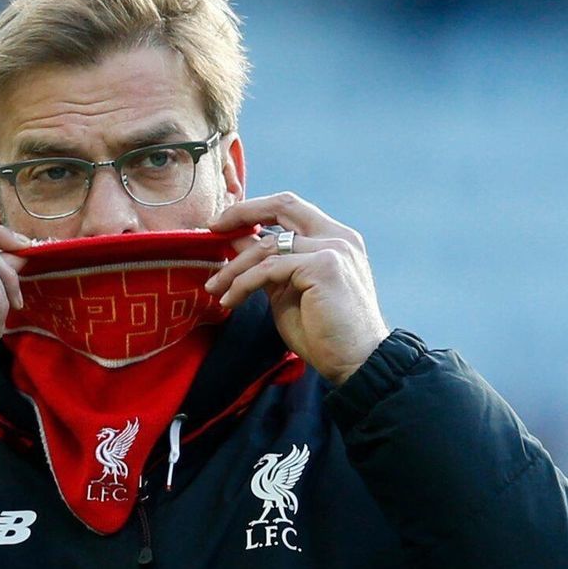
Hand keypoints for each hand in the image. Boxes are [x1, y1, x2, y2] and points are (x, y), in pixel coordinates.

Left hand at [205, 193, 389, 384]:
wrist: (355, 363)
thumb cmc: (323, 332)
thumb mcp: (286, 290)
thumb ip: (267, 262)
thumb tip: (236, 238)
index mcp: (334, 237)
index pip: (290, 207)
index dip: (254, 209)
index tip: (223, 223)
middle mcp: (338, 236)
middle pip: (283, 205)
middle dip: (242, 212)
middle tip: (212, 228)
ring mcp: (334, 248)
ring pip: (267, 245)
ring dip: (234, 268)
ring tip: (215, 289)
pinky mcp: (324, 266)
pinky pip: (268, 268)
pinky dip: (243, 284)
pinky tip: (231, 300)